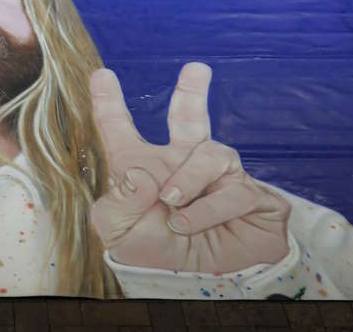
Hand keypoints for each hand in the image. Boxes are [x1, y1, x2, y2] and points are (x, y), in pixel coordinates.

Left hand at [89, 63, 290, 273]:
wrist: (197, 282)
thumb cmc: (154, 251)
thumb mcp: (119, 231)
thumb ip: (118, 203)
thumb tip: (138, 174)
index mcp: (142, 167)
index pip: (122, 129)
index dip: (110, 103)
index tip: (102, 75)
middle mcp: (181, 163)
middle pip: (189, 117)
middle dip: (192, 90)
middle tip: (197, 68)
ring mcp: (218, 176)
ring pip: (209, 153)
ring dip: (188, 182)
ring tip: (174, 209)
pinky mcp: (250, 194)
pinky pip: (232, 189)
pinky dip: (207, 211)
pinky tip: (191, 224)